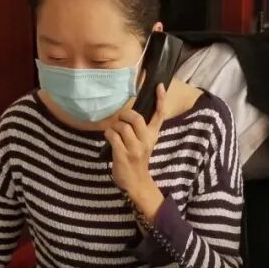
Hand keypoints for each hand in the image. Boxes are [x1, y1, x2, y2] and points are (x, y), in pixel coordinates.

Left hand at [105, 83, 166, 221]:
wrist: (137, 182)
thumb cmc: (138, 159)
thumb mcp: (145, 143)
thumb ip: (141, 129)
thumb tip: (129, 113)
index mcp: (153, 136)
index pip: (159, 115)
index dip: (160, 99)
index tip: (159, 85)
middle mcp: (146, 141)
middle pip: (136, 118)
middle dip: (125, 115)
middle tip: (121, 121)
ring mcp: (135, 148)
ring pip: (121, 127)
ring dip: (114, 127)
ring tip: (114, 134)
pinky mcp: (123, 154)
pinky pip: (112, 136)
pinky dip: (108, 134)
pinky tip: (110, 139)